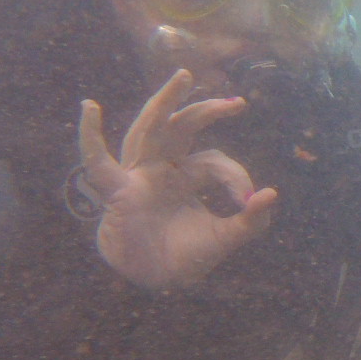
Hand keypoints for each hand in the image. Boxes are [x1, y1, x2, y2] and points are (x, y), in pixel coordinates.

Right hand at [78, 68, 278, 288]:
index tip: (248, 201)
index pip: (214, 160)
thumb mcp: (224, 239)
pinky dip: (90, 136)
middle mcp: (163, 168)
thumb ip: (250, 222)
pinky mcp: (118, 189)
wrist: (153, 283)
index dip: (235, 176)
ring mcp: (139, 175)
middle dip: (207, 111)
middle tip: (238, 103)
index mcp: (186, 177)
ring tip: (184, 76)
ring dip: (165, 101)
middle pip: (183, 127)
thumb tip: (272, 193)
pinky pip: (98, 161)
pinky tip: (89, 108)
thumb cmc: (184, 257)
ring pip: (150, 128)